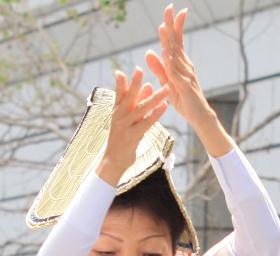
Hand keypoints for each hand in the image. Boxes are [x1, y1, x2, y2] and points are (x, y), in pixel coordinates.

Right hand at [97, 67, 169, 185]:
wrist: (114, 160)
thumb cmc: (122, 138)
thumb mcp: (127, 119)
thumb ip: (137, 102)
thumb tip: (148, 86)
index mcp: (116, 111)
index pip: (120, 93)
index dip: (123, 82)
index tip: (132, 70)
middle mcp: (119, 116)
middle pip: (129, 97)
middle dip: (135, 83)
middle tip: (141, 70)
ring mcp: (126, 126)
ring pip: (141, 109)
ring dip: (154, 98)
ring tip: (165, 88)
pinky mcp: (133, 136)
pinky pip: (147, 123)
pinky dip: (156, 114)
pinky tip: (164, 106)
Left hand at [146, 6, 217, 135]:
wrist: (199, 116)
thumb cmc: (184, 99)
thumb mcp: (167, 82)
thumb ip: (158, 68)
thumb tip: (148, 52)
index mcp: (180, 63)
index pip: (175, 40)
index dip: (173, 25)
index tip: (171, 9)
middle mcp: (184, 65)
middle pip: (176, 42)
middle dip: (173, 24)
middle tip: (169, 7)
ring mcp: (186, 75)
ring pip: (175, 55)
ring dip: (169, 41)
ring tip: (163, 26)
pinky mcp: (185, 87)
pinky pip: (176, 74)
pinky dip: (171, 64)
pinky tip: (166, 54)